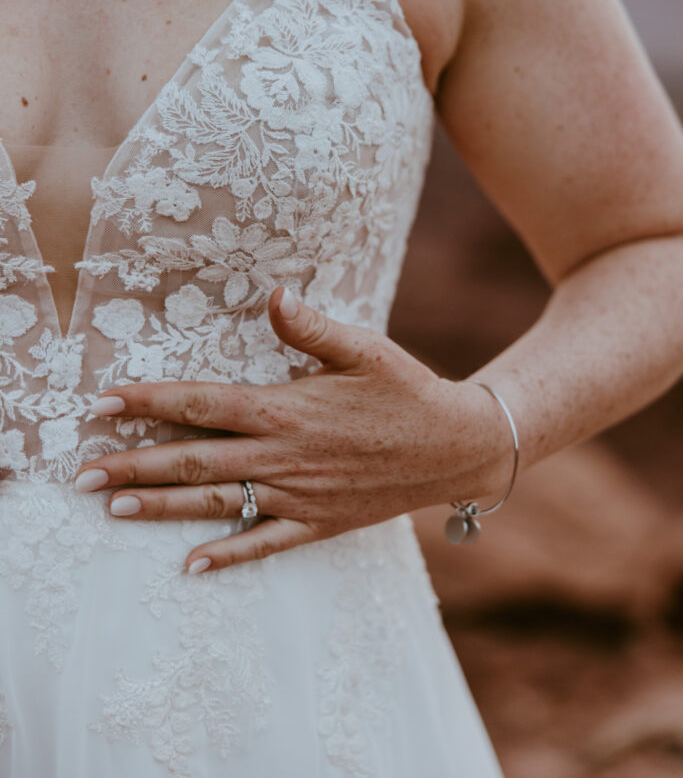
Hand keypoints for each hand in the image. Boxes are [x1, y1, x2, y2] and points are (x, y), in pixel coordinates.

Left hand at [74, 287, 509, 573]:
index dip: (150, 403)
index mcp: (288, 408)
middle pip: (195, 460)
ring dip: (163, 508)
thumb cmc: (408, 390)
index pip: (204, 404)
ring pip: (218, 503)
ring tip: (114, 511)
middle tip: (83, 475)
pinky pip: (266, 543)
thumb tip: (274, 295)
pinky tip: (191, 566)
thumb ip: (312, 327)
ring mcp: (300, 494)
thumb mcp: (366, 348)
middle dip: (134, 465)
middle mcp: (285, 455)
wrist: (456, 447)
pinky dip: (228, 555)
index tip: (103, 405)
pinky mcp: (319, 522)